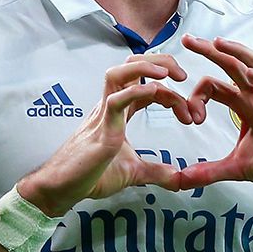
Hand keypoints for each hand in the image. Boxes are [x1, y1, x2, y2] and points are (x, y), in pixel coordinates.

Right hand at [18, 54, 201, 216]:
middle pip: (131, 66)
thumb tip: (179, 179)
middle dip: (159, 62)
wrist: (63, 189)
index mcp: (118, 111)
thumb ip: (156, 172)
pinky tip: (154, 92)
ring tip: (168, 74)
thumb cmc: (91, 175)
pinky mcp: (101, 130)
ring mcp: (104, 115)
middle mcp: (110, 106)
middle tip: (183, 75)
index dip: (170, 90)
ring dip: (145, 67)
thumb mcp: (133, 172)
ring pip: (119, 73)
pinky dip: (136, 91)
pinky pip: (116, 100)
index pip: (145, 84)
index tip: (189, 112)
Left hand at [178, 35, 252, 229]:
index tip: (190, 118)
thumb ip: (209, 172)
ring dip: (237, 52)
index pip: (215, 86)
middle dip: (210, 51)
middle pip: (232, 65)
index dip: (197, 95)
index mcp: (244, 105)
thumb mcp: (237, 168)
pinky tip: (252, 74)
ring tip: (218, 43)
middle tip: (188, 40)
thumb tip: (180, 180)